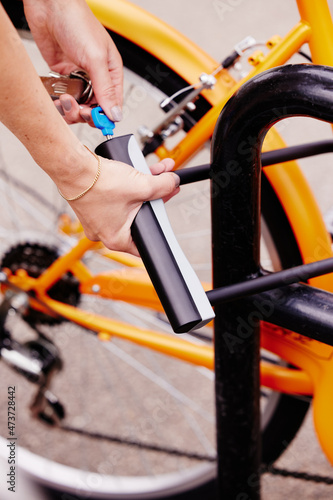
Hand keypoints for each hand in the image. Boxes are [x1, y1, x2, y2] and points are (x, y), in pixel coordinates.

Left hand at [23, 0, 122, 122]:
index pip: (113, 105)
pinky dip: (59, 102)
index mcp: (111, 73)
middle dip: (85, 114)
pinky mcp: (62, 76)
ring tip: (65, 100)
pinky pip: (63, 98)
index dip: (105, 117)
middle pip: (94, 110)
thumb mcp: (96, 59)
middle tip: (78, 109)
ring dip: (70, 109)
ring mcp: (78, 78)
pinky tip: (58, 97)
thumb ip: (106, 89)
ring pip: (77, 107)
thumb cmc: (77, 22)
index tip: (95, 121)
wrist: (49, 6)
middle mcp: (96, 78)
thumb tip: (115, 114)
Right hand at [57, 157, 179, 255]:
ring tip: (152, 173)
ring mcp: (96, 220)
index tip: (166, 216)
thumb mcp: (140, 185)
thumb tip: (173, 183)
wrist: (73, 167)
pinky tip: (135, 173)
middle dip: (155, 197)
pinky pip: (115, 199)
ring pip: (128, 205)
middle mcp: (104, 233)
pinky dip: (127, 187)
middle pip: (140, 217)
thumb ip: (163, 186)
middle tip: (165, 185)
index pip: (145, 242)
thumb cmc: (98, 183)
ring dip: (142, 188)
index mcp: (116, 239)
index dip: (160, 226)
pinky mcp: (92, 206)